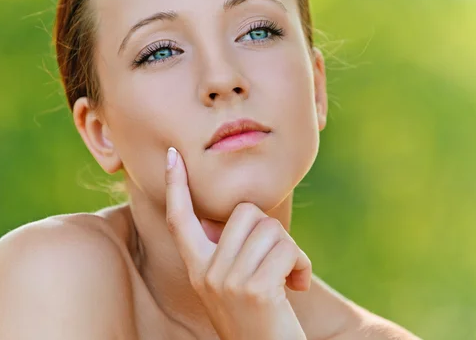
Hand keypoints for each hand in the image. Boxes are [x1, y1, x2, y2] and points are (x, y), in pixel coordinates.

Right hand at [164, 147, 311, 339]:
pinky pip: (287, 249)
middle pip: (246, 213)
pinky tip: (298, 286)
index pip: (180, 220)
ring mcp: (228, 281)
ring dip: (291, 251)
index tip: (174, 156)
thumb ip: (231, 251)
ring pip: (271, 229)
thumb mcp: (234, 284)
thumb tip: (245, 213)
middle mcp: (206, 273)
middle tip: (279, 260)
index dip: (176, 186)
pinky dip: (302, 264)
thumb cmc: (259, 318)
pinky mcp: (255, 289)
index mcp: (198, 268)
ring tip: (290, 277)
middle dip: (273, 231)